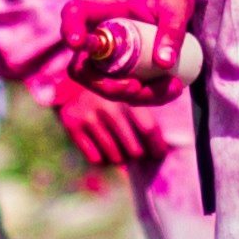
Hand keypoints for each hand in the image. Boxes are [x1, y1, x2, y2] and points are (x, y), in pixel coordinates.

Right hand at [44, 68, 163, 176]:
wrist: (70, 79)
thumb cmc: (109, 88)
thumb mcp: (129, 87)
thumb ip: (147, 103)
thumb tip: (168, 121)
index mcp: (127, 95)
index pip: (148, 129)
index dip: (157, 146)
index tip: (159, 154)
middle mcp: (108, 107)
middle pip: (134, 149)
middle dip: (139, 155)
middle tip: (139, 153)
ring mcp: (88, 117)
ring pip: (115, 157)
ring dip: (122, 158)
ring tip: (121, 151)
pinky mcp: (72, 126)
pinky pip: (96, 158)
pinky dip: (103, 159)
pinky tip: (104, 150)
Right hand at [62, 0, 198, 106]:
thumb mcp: (176, 5)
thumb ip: (172, 29)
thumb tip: (165, 63)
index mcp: (103, 7)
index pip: (75, 14)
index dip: (70, 27)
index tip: (77, 42)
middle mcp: (97, 33)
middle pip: (82, 66)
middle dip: (106, 85)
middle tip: (137, 87)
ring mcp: (105, 54)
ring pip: (103, 84)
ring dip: (134, 95)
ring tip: (172, 85)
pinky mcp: (119, 68)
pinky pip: (124, 89)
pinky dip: (147, 96)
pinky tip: (173, 88)